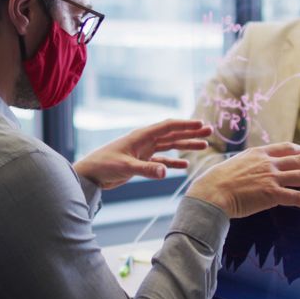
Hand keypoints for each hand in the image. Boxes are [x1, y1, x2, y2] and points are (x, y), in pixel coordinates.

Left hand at [73, 119, 212, 189]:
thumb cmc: (104, 165)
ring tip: (203, 146)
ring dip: (186, 146)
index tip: (201, 124)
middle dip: (191, 133)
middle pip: (173, 134)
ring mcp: (143, 151)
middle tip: (210, 132)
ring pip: (170, 146)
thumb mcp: (125, 167)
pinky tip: (184, 166)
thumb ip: (146, 169)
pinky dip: (173, 163)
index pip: (168, 127)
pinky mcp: (141, 162)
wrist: (90, 174)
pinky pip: (161, 160)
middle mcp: (145, 141)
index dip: (185, 125)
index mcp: (142, 136)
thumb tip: (166, 173)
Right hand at [186, 143, 299, 217]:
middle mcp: (269, 163)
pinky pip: (297, 197)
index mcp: (259, 153)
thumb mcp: (233, 164)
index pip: (286, 148)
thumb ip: (247, 164)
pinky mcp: (272, 194)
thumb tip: (249, 168)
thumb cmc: (216, 181)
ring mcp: (272, 178)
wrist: (212, 192)